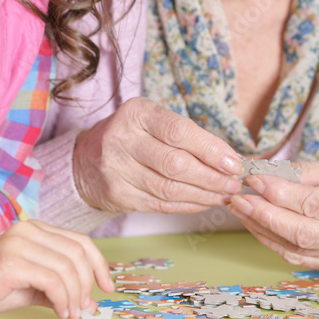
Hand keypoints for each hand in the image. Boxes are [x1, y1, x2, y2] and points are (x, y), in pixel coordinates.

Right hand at [0, 220, 113, 318]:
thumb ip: (60, 289)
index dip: (99, 265)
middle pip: (78, 253)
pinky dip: (63, 299)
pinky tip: (60, 312)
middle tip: (83, 308)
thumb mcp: (33, 287)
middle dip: (87, 284)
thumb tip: (90, 303)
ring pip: (68, 267)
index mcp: (37, 229)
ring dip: (76, 295)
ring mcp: (20, 243)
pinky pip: (52, 279)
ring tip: (71, 313)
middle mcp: (30, 230)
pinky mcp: (12, 261)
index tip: (107, 288)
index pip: (81, 241)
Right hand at [74, 97, 242, 213]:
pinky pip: (160, 204)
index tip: (234, 163)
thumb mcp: (150, 121)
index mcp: (136, 113)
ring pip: (170, 188)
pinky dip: (188, 206)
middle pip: (176, 164)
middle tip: (234, 184)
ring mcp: (117, 170)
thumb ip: (185, 135)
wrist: (84, 160)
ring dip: (204, 195)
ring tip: (224, 195)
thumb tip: (229, 158)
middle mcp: (122, 139)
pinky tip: (204, 202)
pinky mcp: (118, 195)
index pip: (179, 131)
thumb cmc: (130, 136)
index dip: (211, 149)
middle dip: (212, 177)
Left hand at [226, 154, 318, 272]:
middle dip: (265, 215)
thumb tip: (268, 174)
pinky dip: (273, 241)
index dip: (280, 194)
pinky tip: (256, 224)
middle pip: (303, 233)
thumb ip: (307, 171)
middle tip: (238, 198)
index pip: (315, 204)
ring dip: (262, 229)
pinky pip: (298, 258)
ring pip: (296, 249)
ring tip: (241, 209)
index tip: (254, 180)